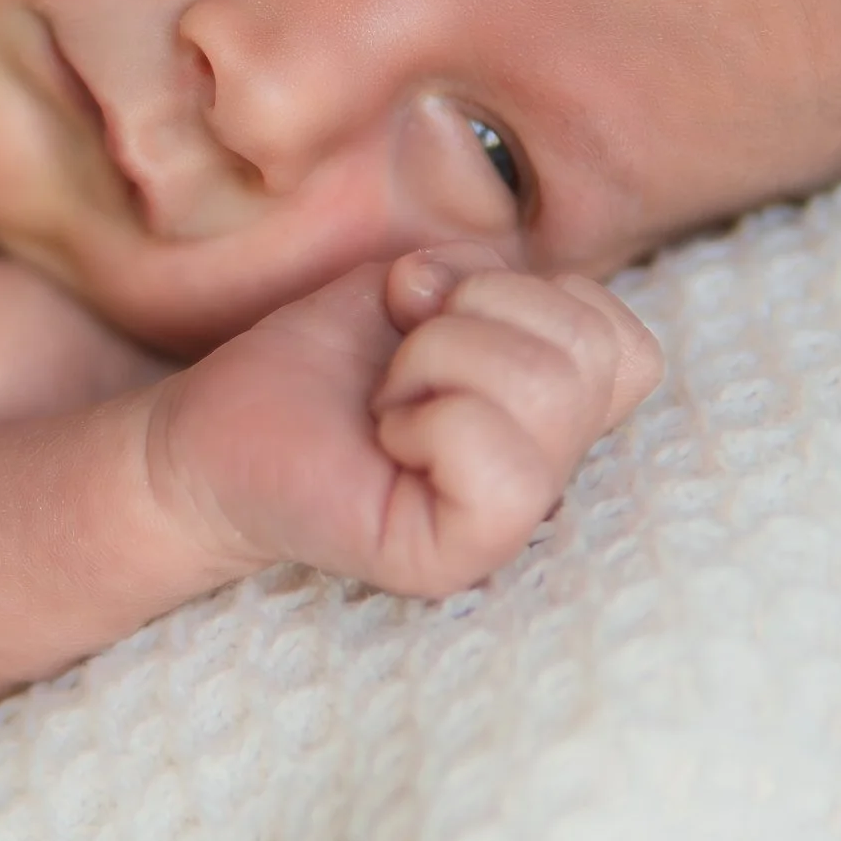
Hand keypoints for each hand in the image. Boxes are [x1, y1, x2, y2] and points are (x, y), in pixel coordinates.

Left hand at [148, 243, 662, 597]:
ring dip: (437, 357)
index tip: (431, 309)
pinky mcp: (457, 557)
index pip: (626, 343)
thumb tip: (526, 293)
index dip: (528, 293)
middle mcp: (549, 474)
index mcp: (554, 415)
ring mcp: (510, 524)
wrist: (214, 429)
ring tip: (387, 398)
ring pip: (549, 389)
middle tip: (400, 362)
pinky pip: (503, 465)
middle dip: (469, 313)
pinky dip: (430, 418)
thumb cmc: (319, 363)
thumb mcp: (423, 288)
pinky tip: (384, 437)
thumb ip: (500, 283)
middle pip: (588, 352)